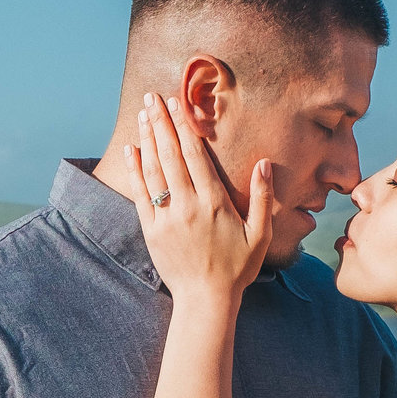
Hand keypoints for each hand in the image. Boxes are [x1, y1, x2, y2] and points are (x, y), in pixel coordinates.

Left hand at [131, 91, 274, 299]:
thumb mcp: (260, 234)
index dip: (185, 126)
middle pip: (170, 155)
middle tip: (153, 97)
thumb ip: (263, 197)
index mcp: (214, 202)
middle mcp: (187, 205)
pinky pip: (140, 193)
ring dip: (148, 139)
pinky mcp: (151, 230)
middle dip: (162, 123)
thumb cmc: (237, 268)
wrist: (206, 300)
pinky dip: (134, 169)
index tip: (177, 103)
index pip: (195, 155)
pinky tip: (131, 148)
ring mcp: (166, 217)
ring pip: (153, 169)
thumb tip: (265, 163)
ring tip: (144, 114)